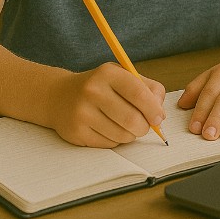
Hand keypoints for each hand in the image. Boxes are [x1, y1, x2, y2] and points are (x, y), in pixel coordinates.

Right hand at [49, 61, 165, 146]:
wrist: (59, 96)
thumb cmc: (99, 86)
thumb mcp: (122, 76)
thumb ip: (147, 88)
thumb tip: (160, 112)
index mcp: (107, 74)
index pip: (138, 93)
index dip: (153, 109)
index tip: (158, 118)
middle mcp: (93, 91)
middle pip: (132, 119)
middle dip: (144, 127)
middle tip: (144, 126)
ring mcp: (83, 113)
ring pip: (123, 135)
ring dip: (131, 135)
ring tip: (125, 125)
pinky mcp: (77, 132)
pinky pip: (109, 144)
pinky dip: (116, 140)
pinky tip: (108, 129)